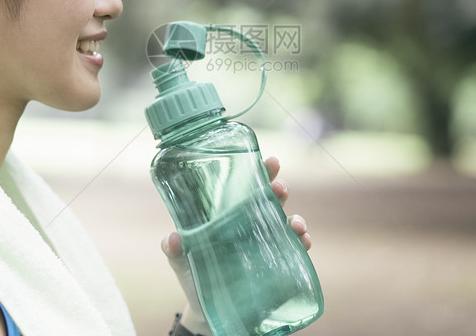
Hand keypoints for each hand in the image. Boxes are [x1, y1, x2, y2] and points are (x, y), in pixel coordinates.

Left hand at [160, 156, 311, 332]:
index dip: (258, 172)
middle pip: (270, 200)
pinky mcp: (278, 265)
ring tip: (294, 224)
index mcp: (229, 215)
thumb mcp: (181, 262)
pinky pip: (295, 250)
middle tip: (279, 187)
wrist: (209, 313)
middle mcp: (251, 225)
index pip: (246, 187)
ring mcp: (266, 244)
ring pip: (286, 223)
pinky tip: (303, 242)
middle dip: (278, 189)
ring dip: (295, 219)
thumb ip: (174, 250)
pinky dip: (302, 244)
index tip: (268, 161)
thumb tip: (173, 238)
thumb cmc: (194, 276)